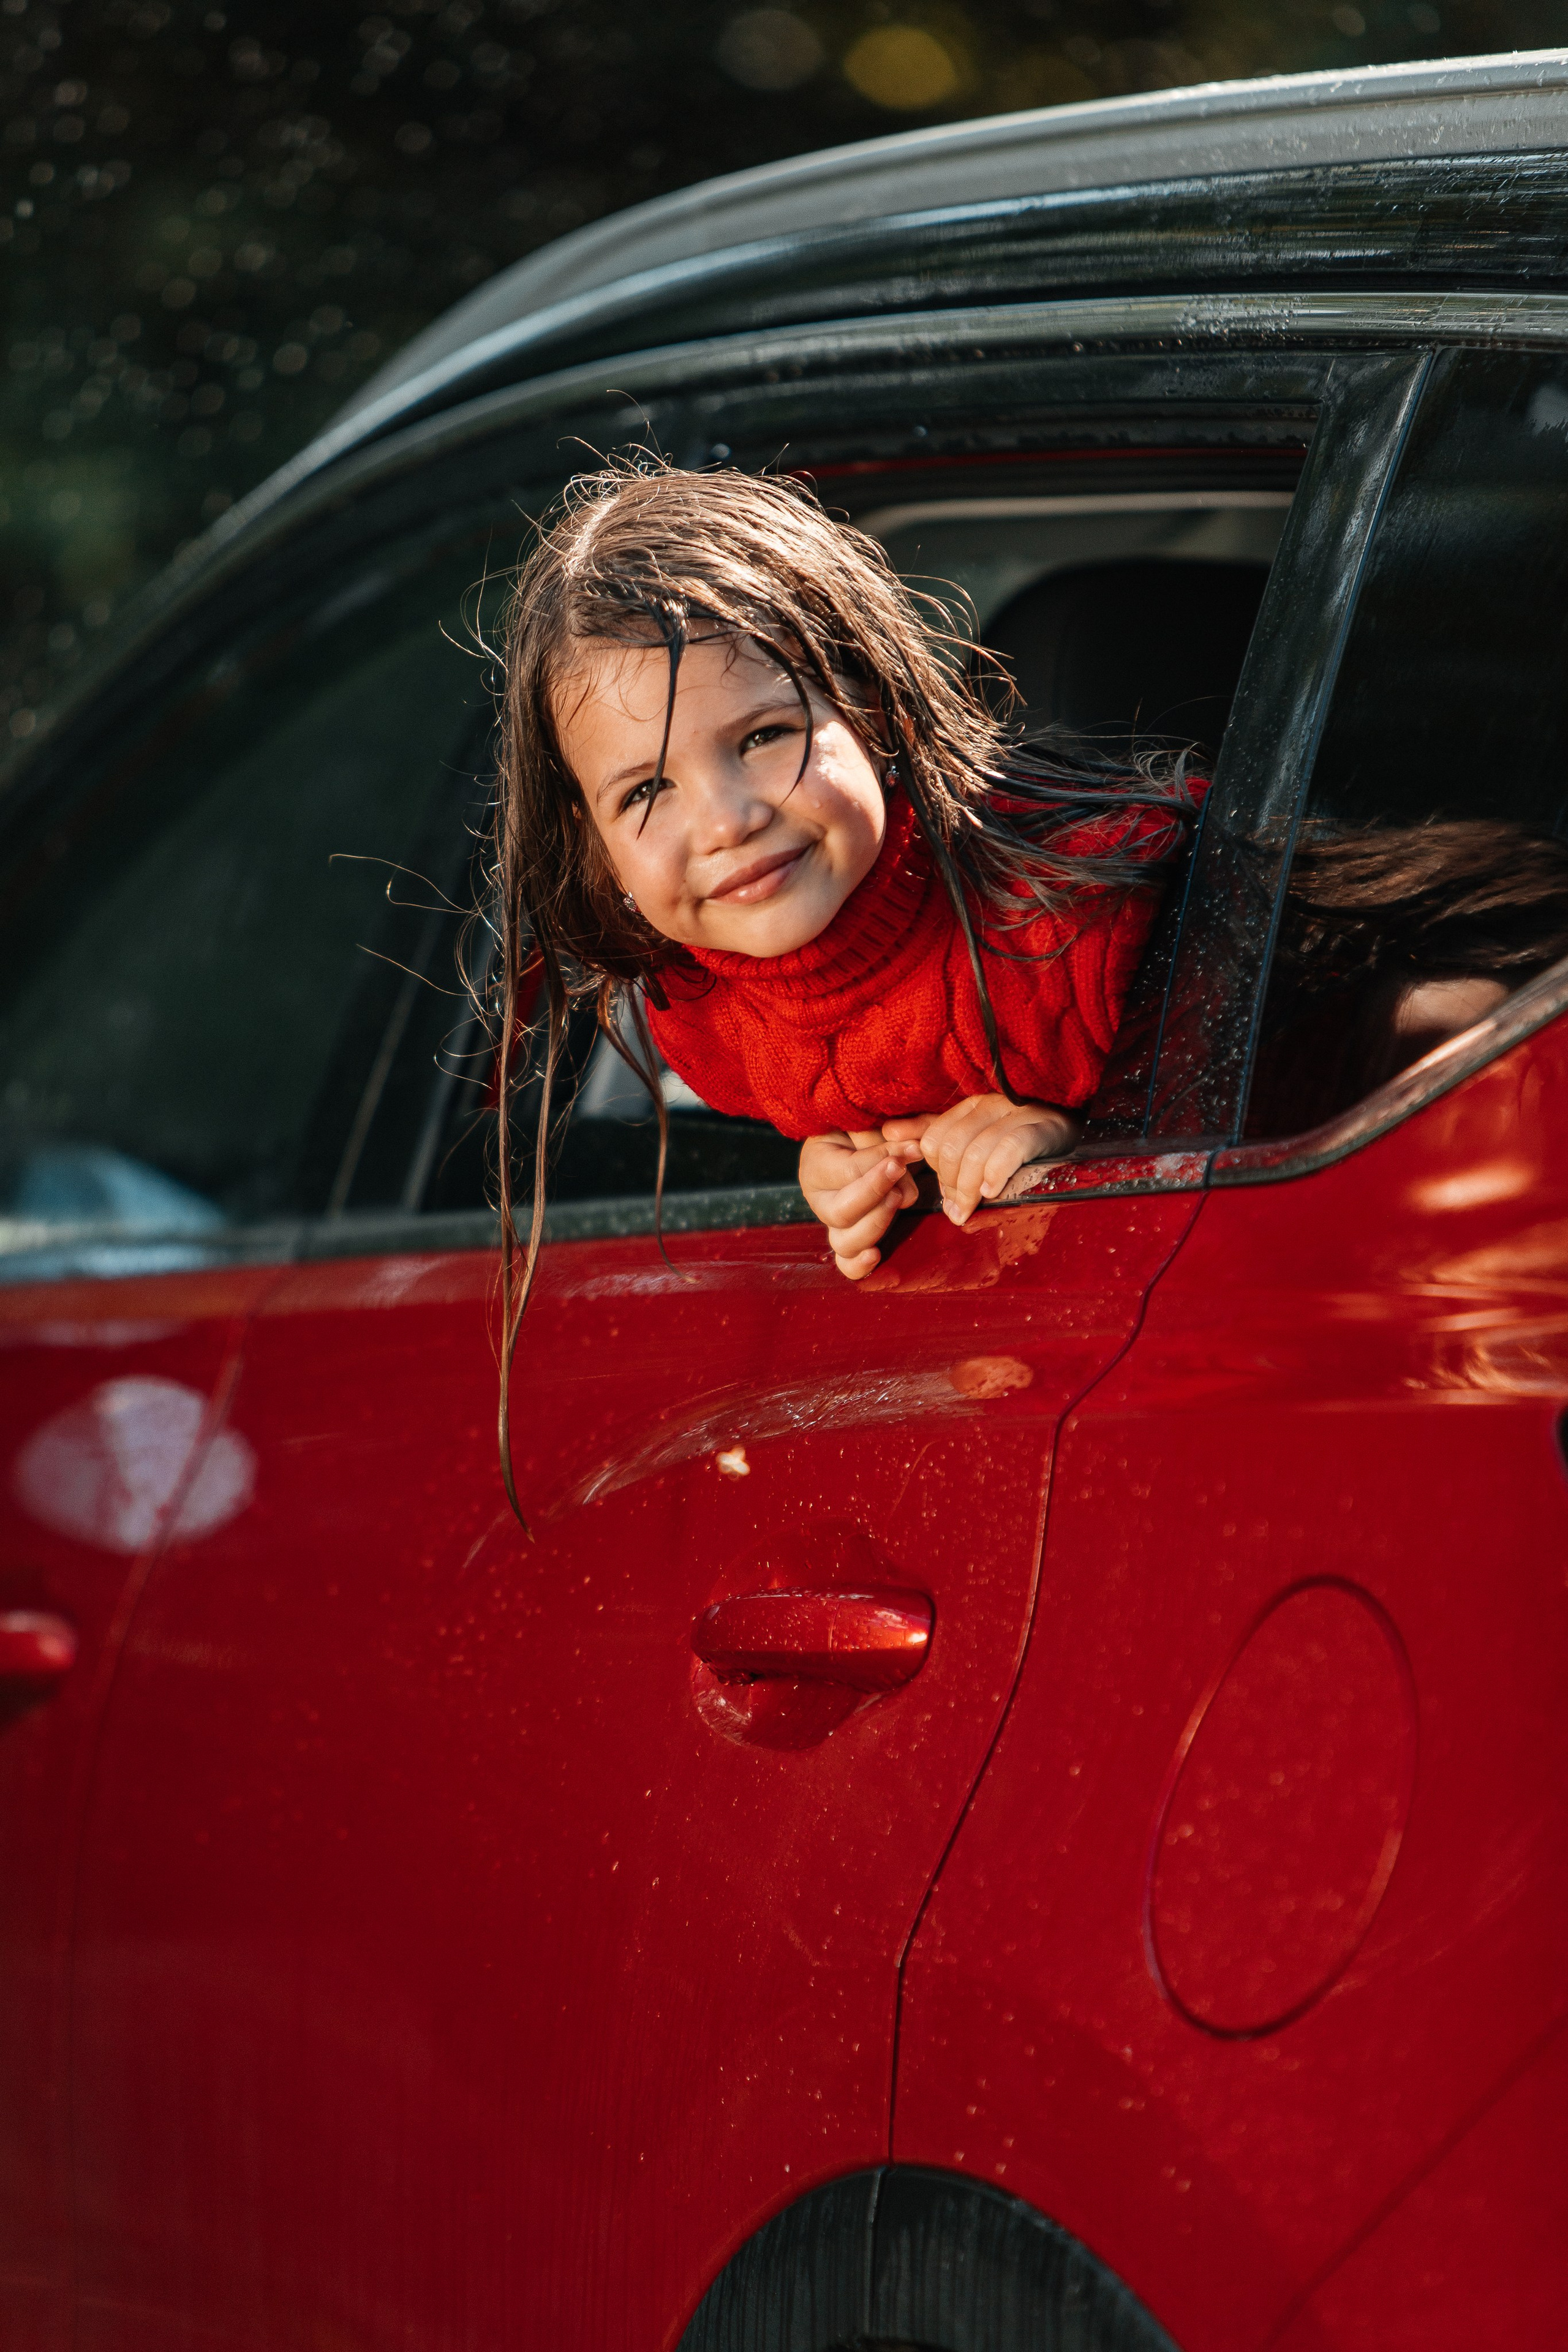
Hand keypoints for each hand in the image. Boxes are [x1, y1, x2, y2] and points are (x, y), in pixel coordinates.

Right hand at [798, 1128, 922, 1279]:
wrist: (857, 1138)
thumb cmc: (863, 1126)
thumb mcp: (868, 1122)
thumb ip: (885, 1136)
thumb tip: (913, 1150)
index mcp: (816, 1163)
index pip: (848, 1170)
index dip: (880, 1162)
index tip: (911, 1149)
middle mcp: (820, 1198)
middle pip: (841, 1211)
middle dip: (874, 1193)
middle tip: (900, 1172)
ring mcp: (834, 1223)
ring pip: (844, 1241)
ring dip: (875, 1223)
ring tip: (898, 1199)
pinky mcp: (849, 1239)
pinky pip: (846, 1263)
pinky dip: (859, 1265)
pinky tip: (876, 1255)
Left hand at [881, 1095, 1078, 1226]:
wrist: (1080, 1136)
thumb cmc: (1025, 1142)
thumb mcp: (976, 1136)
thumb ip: (933, 1133)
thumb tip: (888, 1133)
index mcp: (973, 1106)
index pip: (934, 1137)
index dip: (935, 1170)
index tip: (948, 1192)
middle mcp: (993, 1104)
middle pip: (951, 1146)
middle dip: (950, 1184)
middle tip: (958, 1210)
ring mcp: (1019, 1114)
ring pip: (975, 1151)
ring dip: (969, 1188)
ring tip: (970, 1210)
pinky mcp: (1043, 1128)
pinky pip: (1010, 1148)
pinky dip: (996, 1173)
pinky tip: (993, 1192)